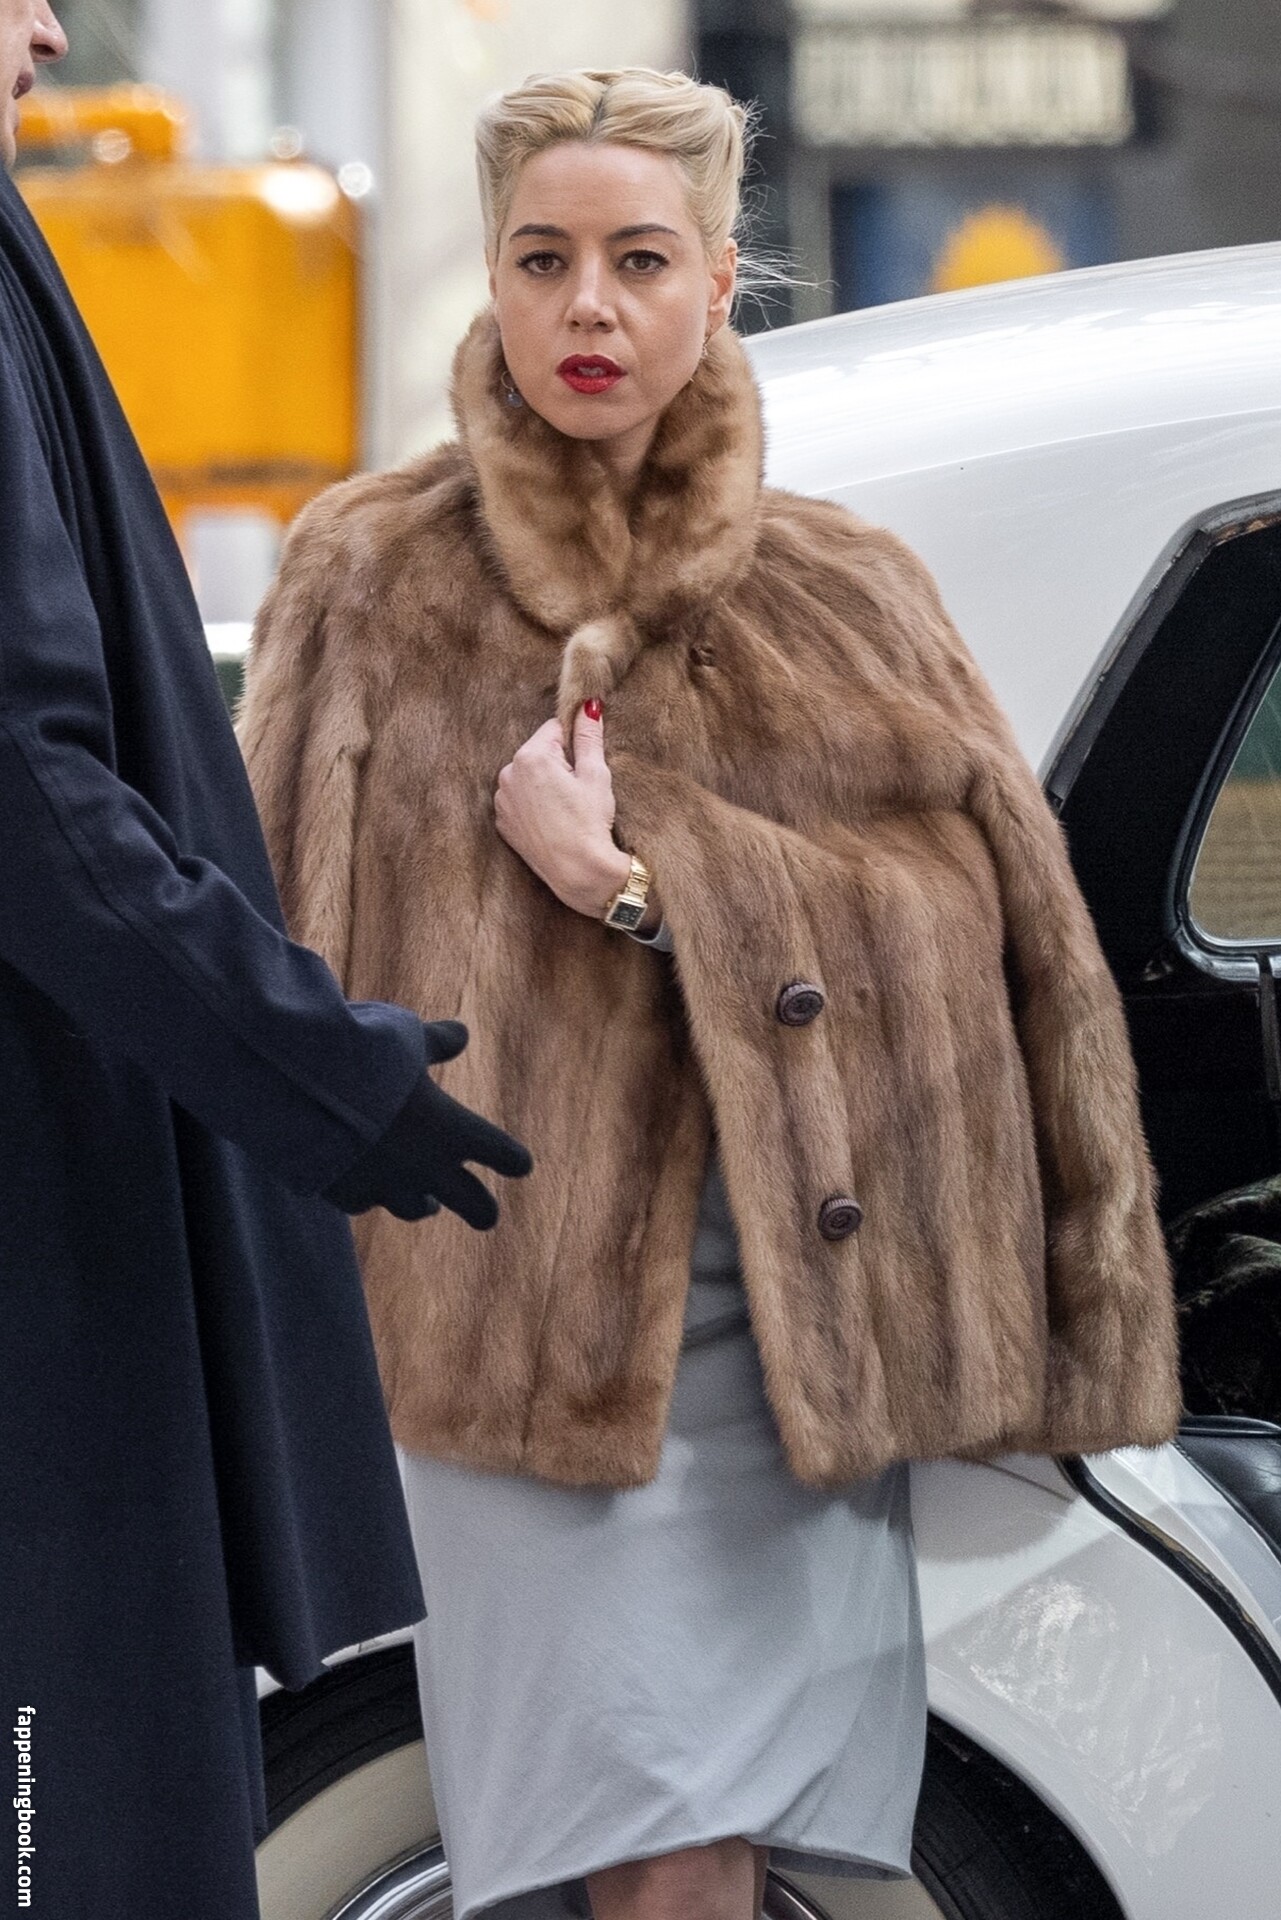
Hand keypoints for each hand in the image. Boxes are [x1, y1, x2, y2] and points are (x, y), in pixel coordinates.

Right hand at [324, 1020, 532, 1228]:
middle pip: (476, 1207)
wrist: (295, 1087)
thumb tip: (460, 1033)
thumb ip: (436, 1042)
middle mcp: (428, 1168)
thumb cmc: (362, 1053)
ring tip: (426, 1204)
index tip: (519, 1164)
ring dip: (423, 1204)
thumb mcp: (407, 1036)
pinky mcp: (345, 1194)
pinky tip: (364, 1187)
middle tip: (487, 1213)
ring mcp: (386, 1187)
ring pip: (416, 1209)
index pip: (504, 1155)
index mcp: (454, 1130)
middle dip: (483, 1209)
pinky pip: (365, 1201)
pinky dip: (367, 1192)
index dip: (514, 1159)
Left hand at [494, 704, 631, 917]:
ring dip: (544, 783)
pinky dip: (533, 804)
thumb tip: (588, 705)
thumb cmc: (589, 823)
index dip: (575, 744)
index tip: (586, 765)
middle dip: (558, 763)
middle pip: (538, 752)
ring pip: (528, 776)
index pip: (555, 728)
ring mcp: (502, 800)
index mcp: (530, 756)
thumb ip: (588, 736)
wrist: (578, 872)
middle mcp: (508, 774)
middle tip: (578, 791)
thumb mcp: (595, 774)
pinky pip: (519, 800)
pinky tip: (553, 820)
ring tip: (565, 808)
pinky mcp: (503, 822)